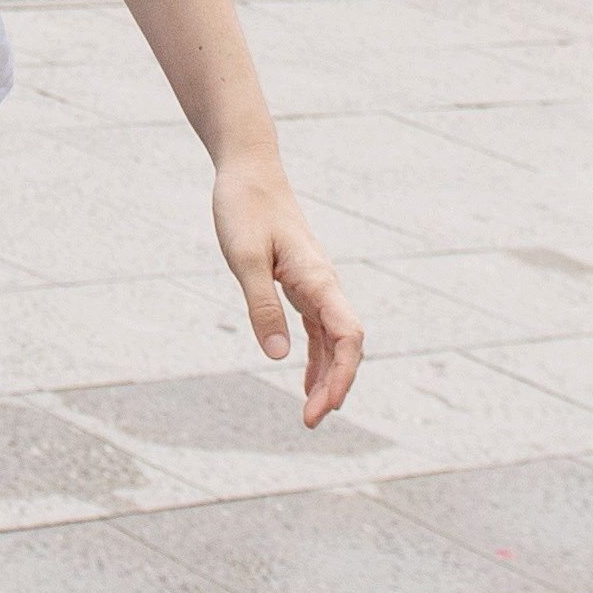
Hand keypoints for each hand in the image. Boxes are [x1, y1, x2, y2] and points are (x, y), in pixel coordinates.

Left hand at [212, 158, 365, 427]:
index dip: (341, 374)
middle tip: (310, 421)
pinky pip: (317, 328)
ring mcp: (315, 284)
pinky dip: (315, 356)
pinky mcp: (300, 283)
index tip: (322, 406)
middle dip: (335, 384)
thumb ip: (261, 306)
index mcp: (317, 278)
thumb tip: (278, 357)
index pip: (347, 336)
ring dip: (326, 375)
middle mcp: (324, 284)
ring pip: (333, 340)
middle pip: (346, 344)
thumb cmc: (245, 208)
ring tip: (311, 412)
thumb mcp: (244, 259)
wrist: (249, 171)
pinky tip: (305, 380)